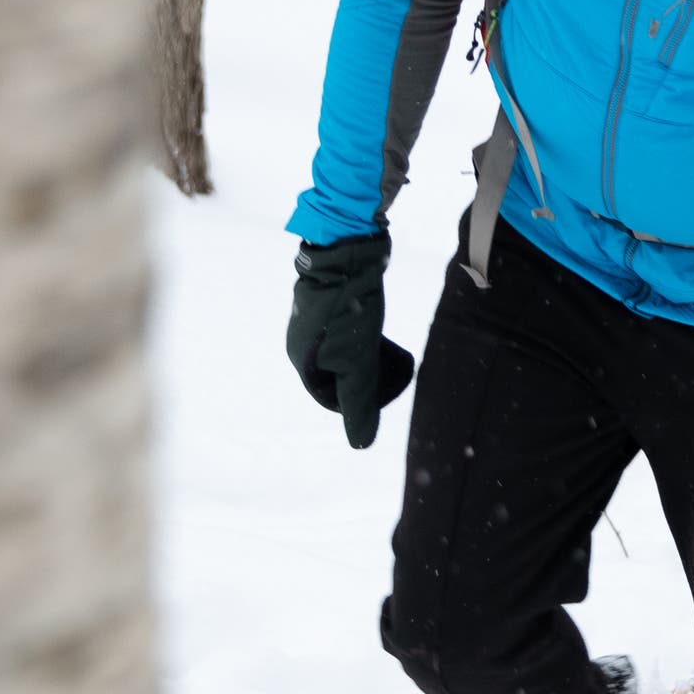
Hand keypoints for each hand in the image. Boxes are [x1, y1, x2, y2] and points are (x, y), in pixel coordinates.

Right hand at [287, 231, 414, 449]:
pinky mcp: (327, 301)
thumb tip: (361, 444)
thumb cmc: (349, 309)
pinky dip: (364, 337)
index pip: (331, 397)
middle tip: (393, 370)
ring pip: (344, 351)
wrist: (346, 249)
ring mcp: (312, 319)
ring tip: (390, 352)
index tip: (386, 389)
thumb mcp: (357, 362)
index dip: (359, 400)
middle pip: (337, 374)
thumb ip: (359, 402)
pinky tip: (380, 330)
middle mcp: (301, 342)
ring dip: (368, 357)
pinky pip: (346, 330)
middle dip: (367, 377)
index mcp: (300, 360)